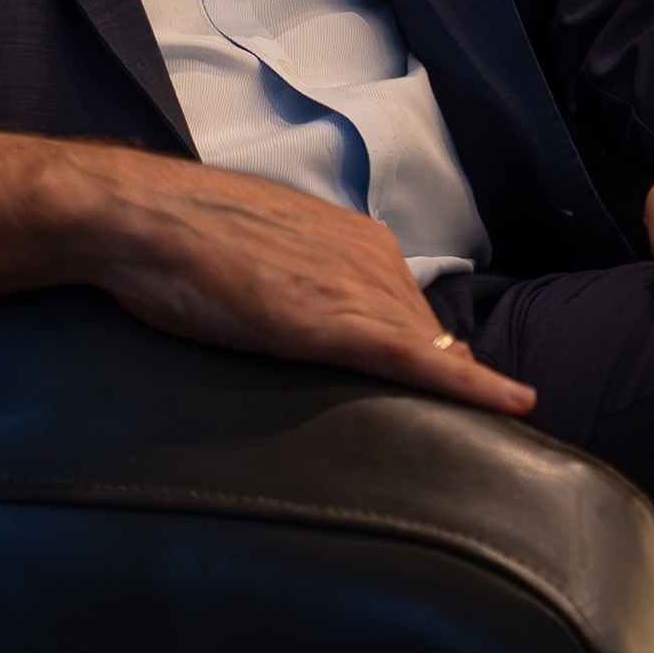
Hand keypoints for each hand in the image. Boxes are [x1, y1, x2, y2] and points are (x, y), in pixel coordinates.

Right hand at [0, 128, 534, 415]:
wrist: (138, 217)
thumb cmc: (176, 235)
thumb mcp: (255, 248)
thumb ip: (298, 273)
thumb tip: (300, 307)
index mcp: (351, 237)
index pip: (406, 305)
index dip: (419, 349)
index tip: (440, 380)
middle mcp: (368, 257)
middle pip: (423, 331)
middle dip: (439, 373)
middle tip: (449, 422)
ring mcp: (355, 289)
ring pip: (427, 349)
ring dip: (453, 387)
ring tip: (482, 434)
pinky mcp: (336, 326)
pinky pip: (419, 359)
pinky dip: (471, 384)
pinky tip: (515, 403)